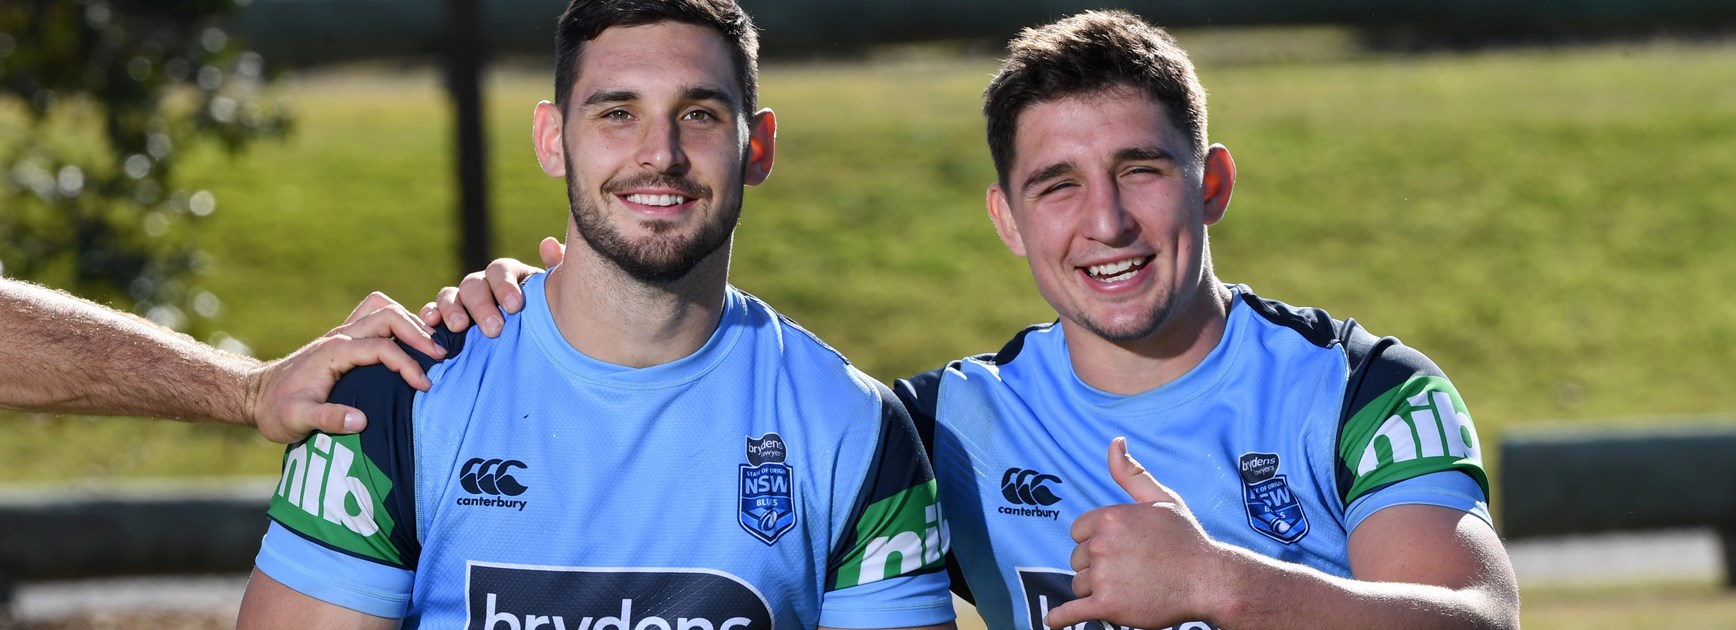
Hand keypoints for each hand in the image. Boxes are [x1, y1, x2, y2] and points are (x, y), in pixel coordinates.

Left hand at [243, 292, 445, 442]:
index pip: (381, 347)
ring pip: (382, 309)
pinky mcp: (343, 338)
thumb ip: (328, 419)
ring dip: (409, 321)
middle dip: (418, 333)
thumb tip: (361, 421)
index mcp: (334, 352)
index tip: (425, 386)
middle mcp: (340, 336)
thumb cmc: (276, 409)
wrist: (255, 394)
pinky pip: (375, 316)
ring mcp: (342, 334)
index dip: (407, 364)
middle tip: (441, 356)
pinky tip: (409, 341)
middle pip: (388, 316)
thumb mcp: (296, 420)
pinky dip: (397, 321)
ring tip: (429, 344)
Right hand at [420, 236, 565, 336]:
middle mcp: (482, 285)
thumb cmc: (546, 317)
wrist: (535, 345)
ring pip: (449, 296)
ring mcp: (462, 301)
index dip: (505, 286)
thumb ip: (555, 271)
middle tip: (494, 329)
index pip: (500, 270)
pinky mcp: (446, 319)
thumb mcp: (555, 295)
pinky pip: (432, 313)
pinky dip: (429, 317)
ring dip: (451, 310)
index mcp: (508, 276)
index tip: (515, 306)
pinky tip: (431, 328)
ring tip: (459, 328)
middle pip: (473, 285)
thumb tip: (548, 243)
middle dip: (481, 306)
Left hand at [1045, 438, 1226, 628]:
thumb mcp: (1160, 499)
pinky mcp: (1107, 605)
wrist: (1209, 580)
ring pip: (1079, 585)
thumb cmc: (1186, 539)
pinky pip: (1072, 612)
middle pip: (1077, 560)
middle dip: (1096, 567)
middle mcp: (1102, 544)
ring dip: (1096, 590)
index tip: (1117, 549)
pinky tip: (1052, 622)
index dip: (1094, 541)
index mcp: (1110, 517)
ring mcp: (1104, 575)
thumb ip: (1131, 473)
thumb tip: (1114, 442)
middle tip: (1129, 570)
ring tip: (1127, 588)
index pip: (1078, 532)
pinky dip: (1060, 619)